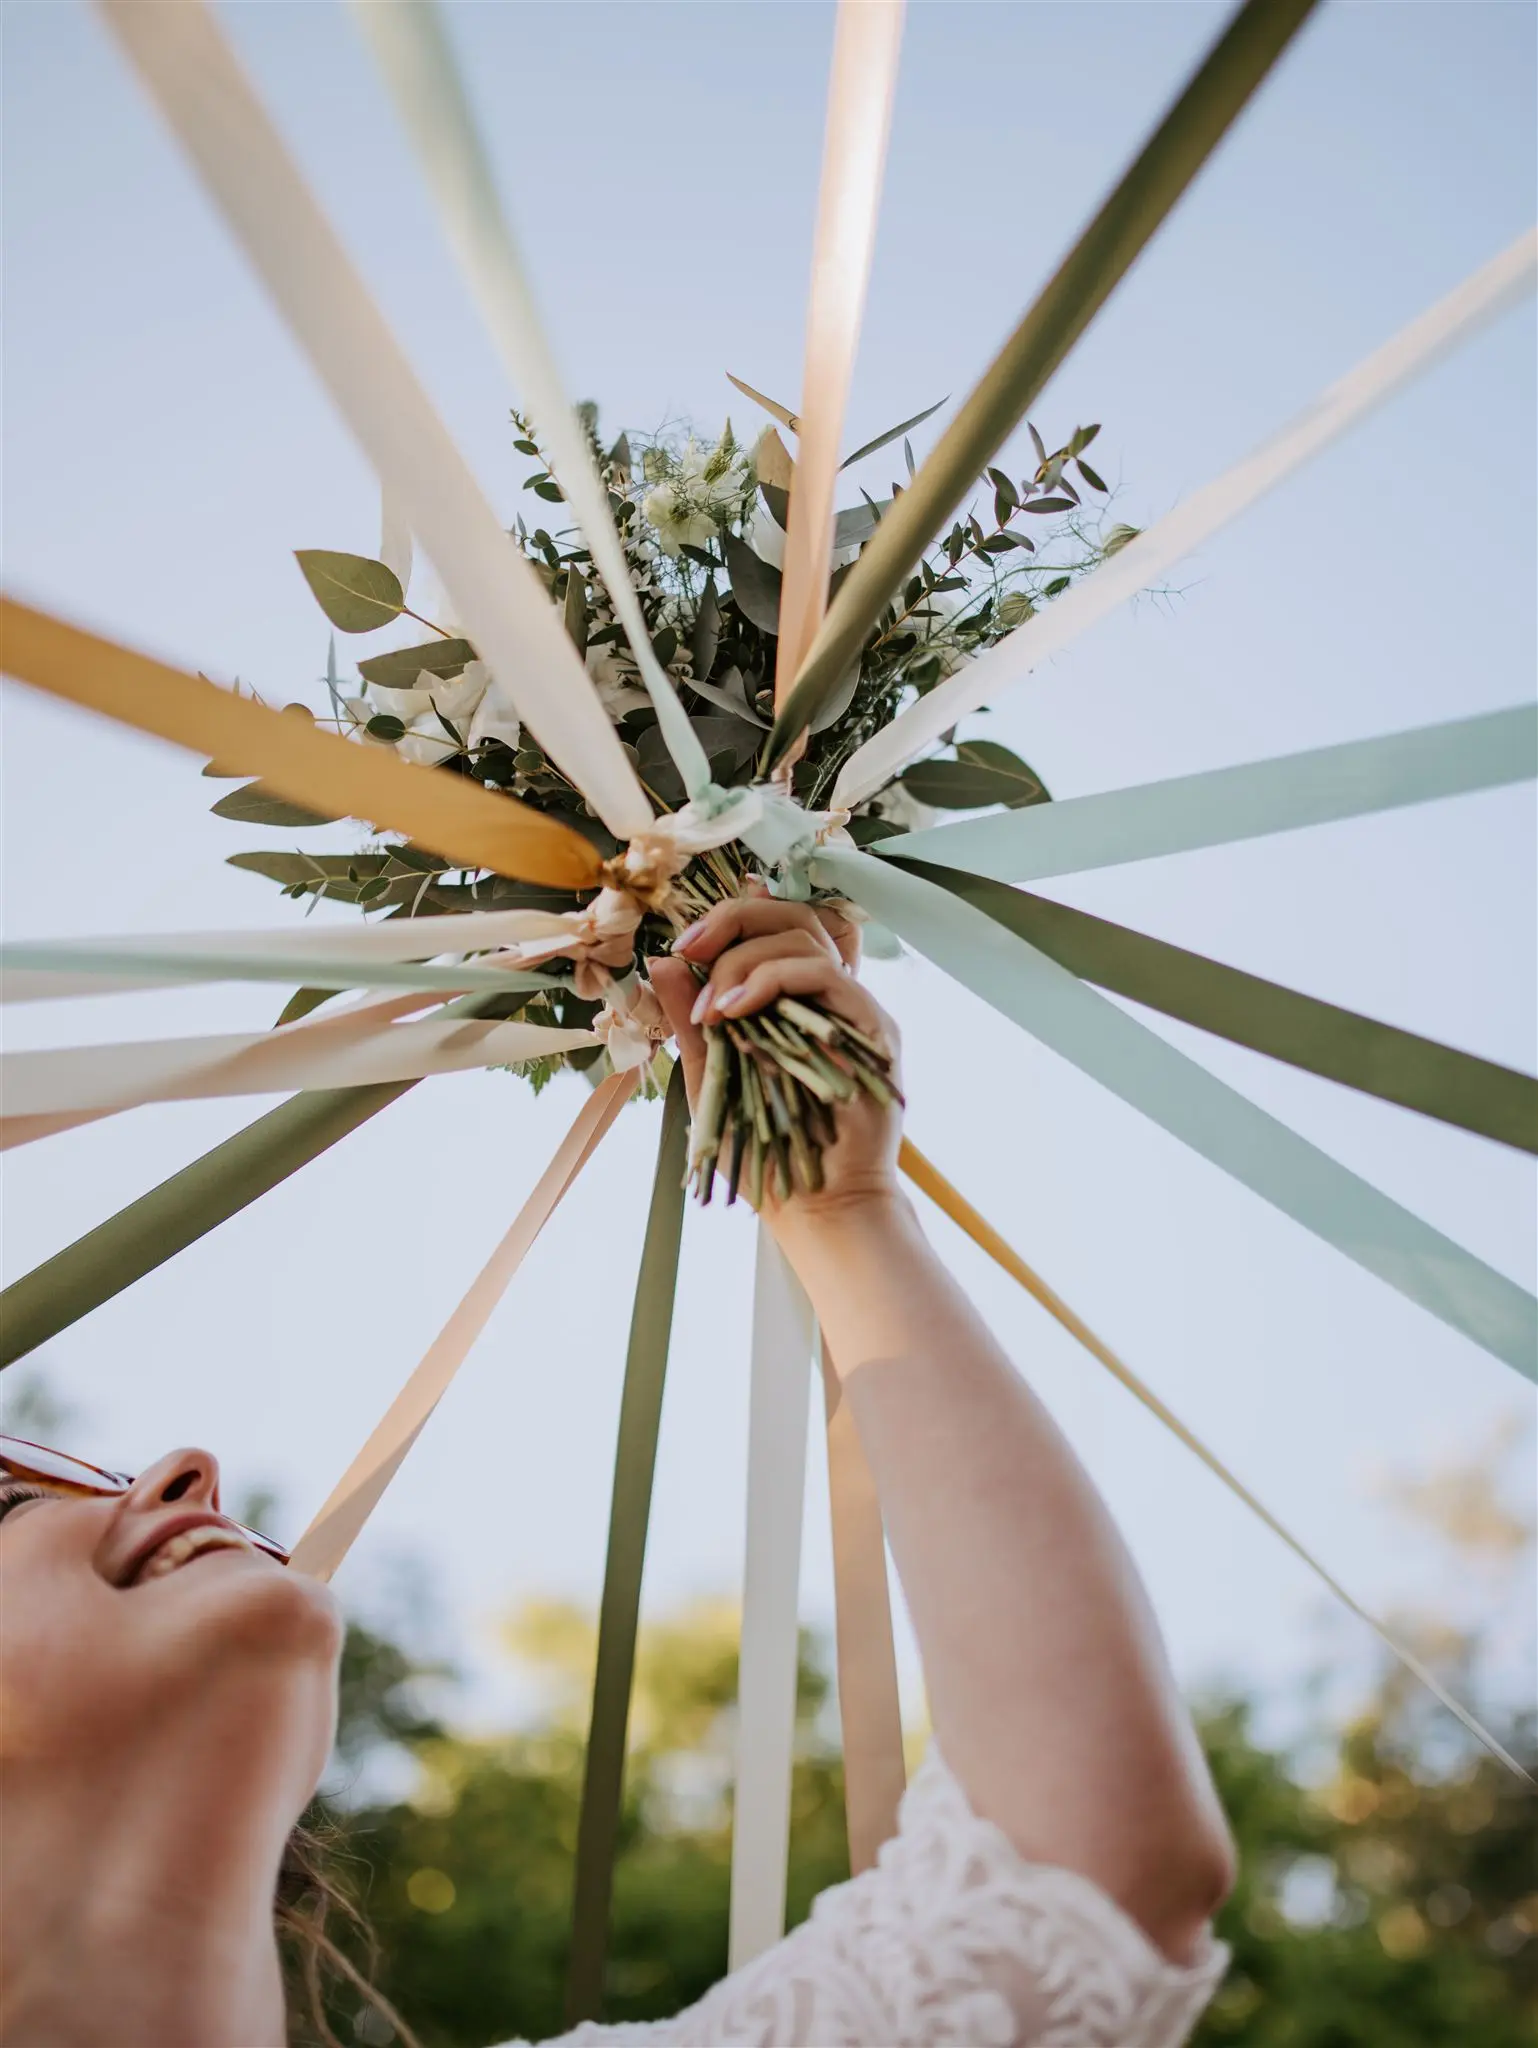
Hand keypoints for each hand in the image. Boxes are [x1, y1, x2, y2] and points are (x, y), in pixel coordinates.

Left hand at [648, 889, 902, 1220]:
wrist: (814, 1206)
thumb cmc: (764, 1151)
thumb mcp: (712, 1075)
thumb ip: (691, 1021)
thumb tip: (663, 964)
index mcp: (793, 1002)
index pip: (770, 930)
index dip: (727, 923)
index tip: (683, 952)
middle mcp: (827, 998)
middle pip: (793, 917)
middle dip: (733, 921)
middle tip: (691, 951)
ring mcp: (853, 1010)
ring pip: (805, 939)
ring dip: (744, 962)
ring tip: (712, 1011)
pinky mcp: (873, 1029)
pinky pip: (825, 976)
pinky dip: (773, 980)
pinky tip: (736, 1010)